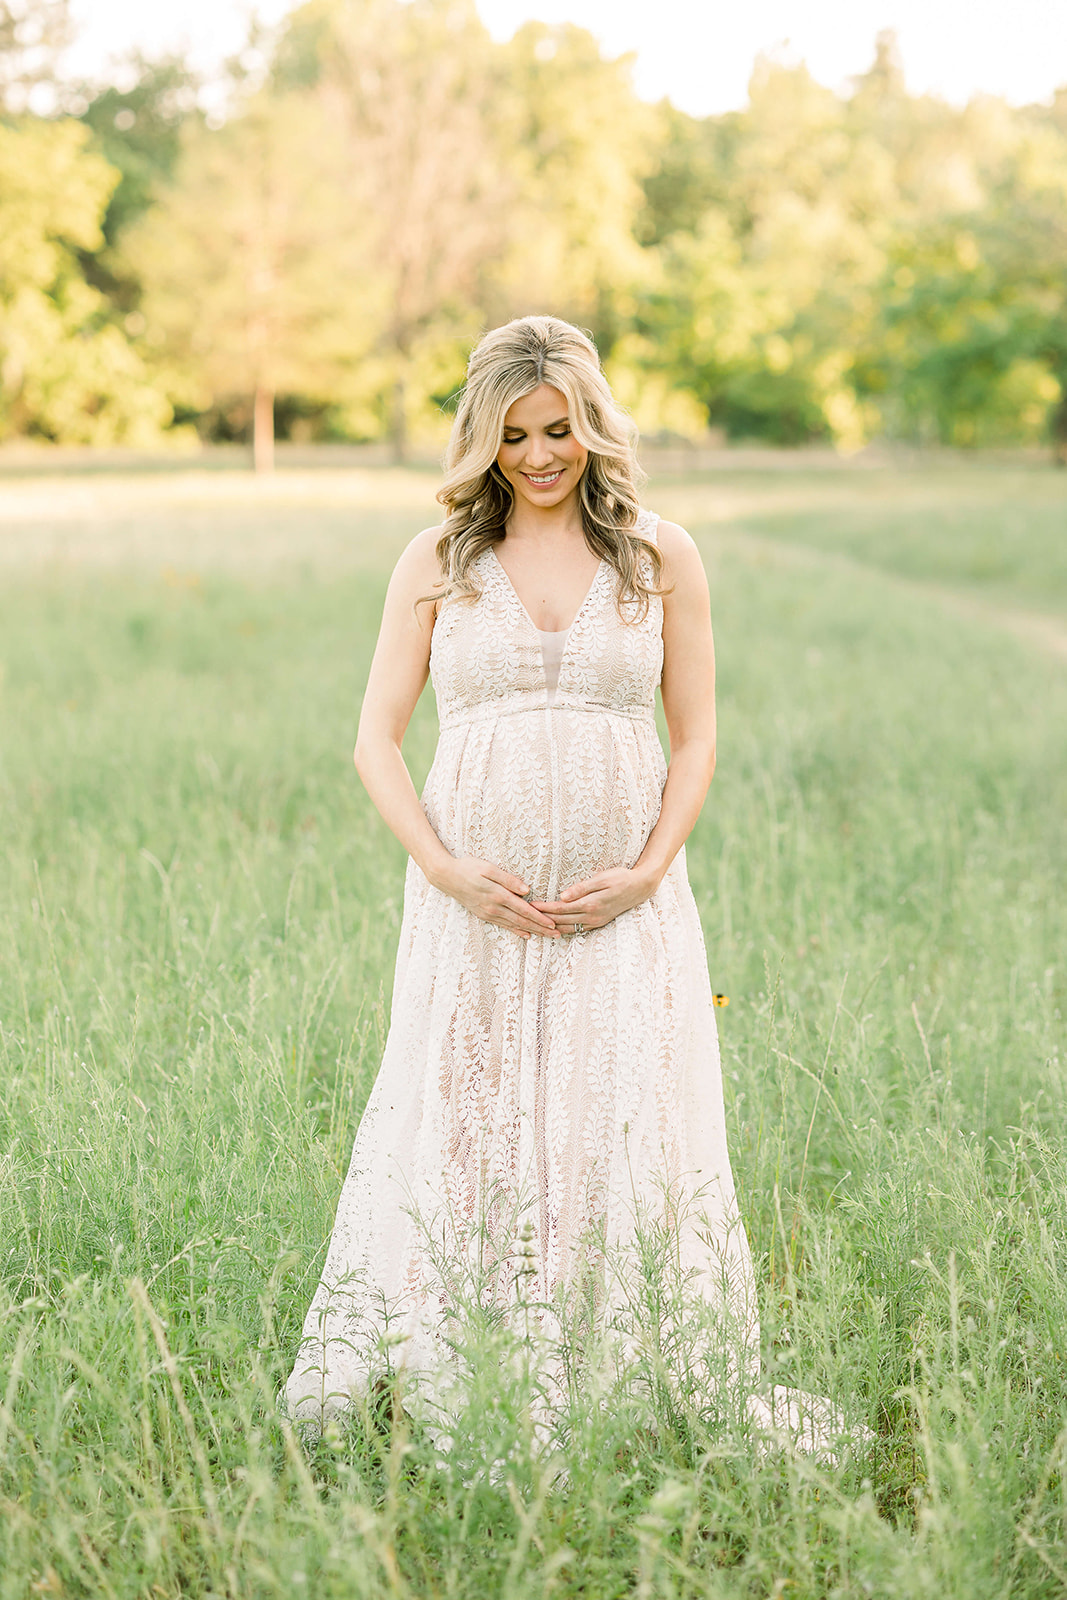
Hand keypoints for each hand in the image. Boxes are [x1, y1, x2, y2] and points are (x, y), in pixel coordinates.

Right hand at [435, 857, 559, 938]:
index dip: (539, 918)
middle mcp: (493, 907)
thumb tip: (526, 890)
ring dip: (532, 931)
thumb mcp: (488, 868)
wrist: (445, 876)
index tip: (553, 924)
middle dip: (541, 929)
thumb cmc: (468, 867)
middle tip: (557, 935)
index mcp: (497, 894)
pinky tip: (526, 935)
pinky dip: (516, 931)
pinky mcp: (483, 915)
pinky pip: (503, 925)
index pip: (524, 909)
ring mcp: (488, 913)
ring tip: (546, 936)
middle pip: (522, 921)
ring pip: (514, 925)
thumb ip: (508, 879)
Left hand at [532, 866, 659, 934]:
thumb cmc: (621, 878)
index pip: (560, 909)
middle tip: (525, 916)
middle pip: (561, 921)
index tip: (529, 905)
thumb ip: (582, 888)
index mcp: (590, 904)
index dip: (544, 908)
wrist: (640, 888)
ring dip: (551, 928)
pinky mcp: (598, 923)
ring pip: (567, 929)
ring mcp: (595, 922)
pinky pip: (576, 930)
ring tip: (535, 925)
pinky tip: (553, 928)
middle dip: (542, 919)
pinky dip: (563, 930)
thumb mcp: (602, 878)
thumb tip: (562, 896)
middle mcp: (592, 917)